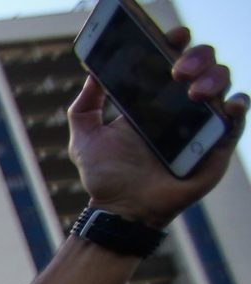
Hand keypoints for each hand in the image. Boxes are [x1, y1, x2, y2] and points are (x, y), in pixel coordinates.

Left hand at [68, 27, 246, 227]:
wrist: (120, 211)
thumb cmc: (105, 177)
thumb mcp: (84, 138)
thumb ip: (84, 106)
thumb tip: (93, 73)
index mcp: (152, 100)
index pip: (172, 60)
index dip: (176, 43)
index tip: (171, 36)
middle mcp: (180, 108)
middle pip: (203, 66)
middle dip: (196, 58)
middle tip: (177, 70)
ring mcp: (200, 125)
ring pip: (222, 85)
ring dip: (213, 78)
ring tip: (193, 90)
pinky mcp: (215, 146)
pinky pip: (235, 120)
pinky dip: (236, 107)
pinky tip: (226, 103)